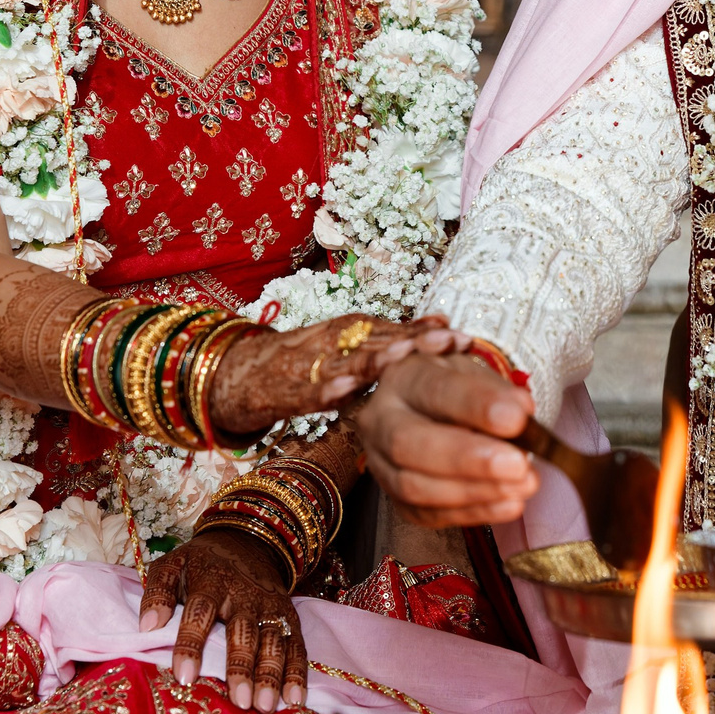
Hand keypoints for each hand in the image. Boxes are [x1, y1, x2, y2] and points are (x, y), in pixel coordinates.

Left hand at [139, 527, 308, 711]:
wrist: (246, 542)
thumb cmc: (201, 564)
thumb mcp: (174, 566)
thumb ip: (158, 593)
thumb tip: (146, 627)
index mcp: (211, 581)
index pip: (200, 612)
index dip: (191, 644)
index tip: (184, 677)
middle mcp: (244, 594)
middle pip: (244, 632)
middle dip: (242, 666)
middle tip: (239, 700)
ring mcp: (269, 607)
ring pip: (273, 641)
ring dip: (271, 674)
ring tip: (265, 706)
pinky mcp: (289, 617)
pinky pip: (296, 645)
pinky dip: (297, 672)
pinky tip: (295, 700)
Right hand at [205, 312, 432, 437]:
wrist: (248, 372)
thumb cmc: (315, 359)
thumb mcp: (356, 342)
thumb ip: (396, 336)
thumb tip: (445, 323)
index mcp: (358, 329)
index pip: (401, 329)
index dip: (432, 333)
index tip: (466, 337)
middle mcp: (340, 340)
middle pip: (384, 340)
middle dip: (418, 343)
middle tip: (452, 344)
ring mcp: (318, 363)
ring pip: (353, 360)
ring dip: (380, 358)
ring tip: (406, 357)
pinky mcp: (296, 388)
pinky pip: (314, 389)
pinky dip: (331, 388)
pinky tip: (348, 391)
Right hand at [353, 336, 539, 526]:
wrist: (427, 416)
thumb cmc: (456, 393)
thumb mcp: (476, 376)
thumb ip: (498, 392)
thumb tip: (521, 411)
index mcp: (404, 378)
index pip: (436, 390)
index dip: (477, 406)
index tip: (518, 418)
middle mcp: (381, 420)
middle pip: (409, 443)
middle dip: (467, 458)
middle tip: (518, 465)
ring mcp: (381, 464)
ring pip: (414, 486)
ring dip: (475, 491)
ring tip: (523, 486)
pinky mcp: (396, 500)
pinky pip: (428, 514)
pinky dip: (472, 513)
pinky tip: (508, 505)